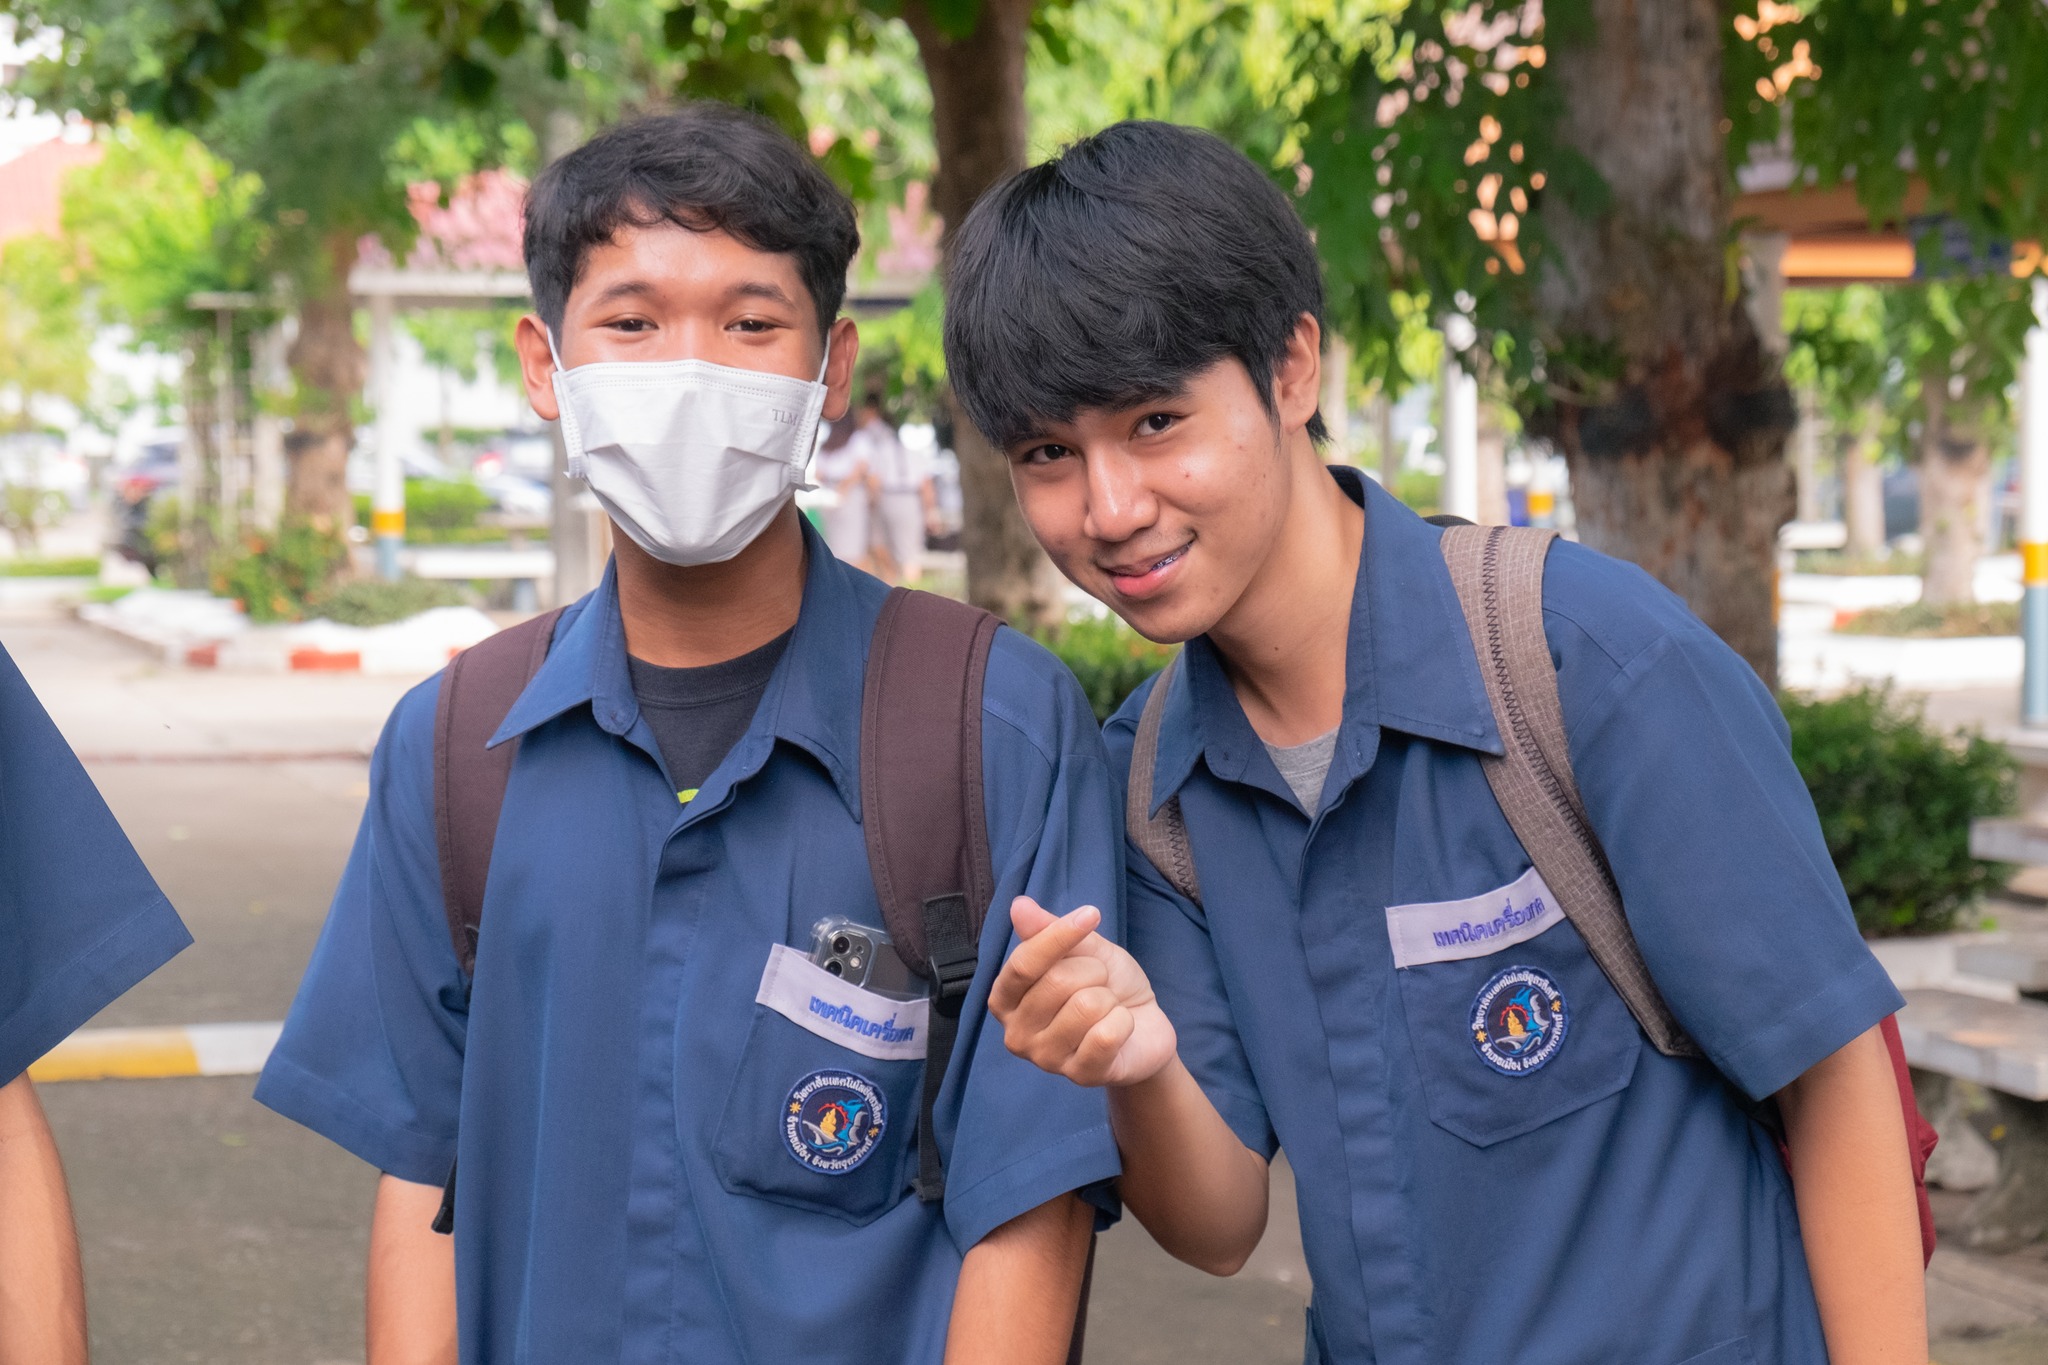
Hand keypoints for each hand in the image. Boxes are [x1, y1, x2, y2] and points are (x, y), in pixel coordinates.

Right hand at [989, 897, 1177, 1087]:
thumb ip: (1048, 930)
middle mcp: (1016, 1034)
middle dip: (1094, 971)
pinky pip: (1107, 1035)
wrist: (1143, 1026)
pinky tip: (1119, 1029)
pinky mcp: (1080, 1076)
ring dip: (1109, 998)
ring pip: (1086, 1007)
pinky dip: (1124, 1022)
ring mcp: (1046, 1060)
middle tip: (1100, 983)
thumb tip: (1019, 906)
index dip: (1059, 935)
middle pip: (1057, 983)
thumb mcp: (1082, 949)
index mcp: (1006, 999)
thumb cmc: (1104, 985)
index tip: (1091, 914)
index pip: (1023, 963)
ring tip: (1108, 1007)